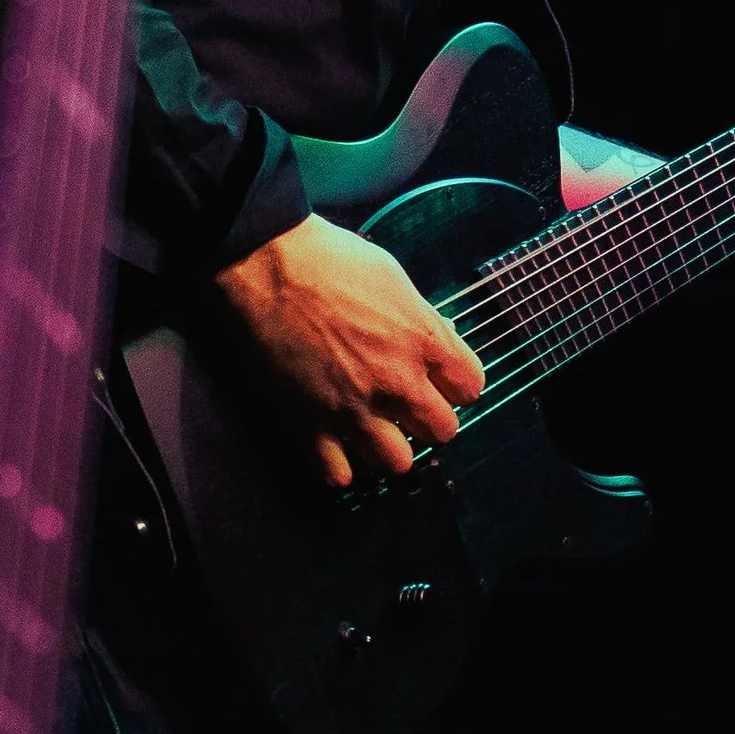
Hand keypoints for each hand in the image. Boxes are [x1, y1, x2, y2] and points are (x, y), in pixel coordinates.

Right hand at [211, 211, 483, 488]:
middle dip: (428, 418)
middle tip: (405, 403)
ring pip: (398, 463)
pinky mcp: (310, 422)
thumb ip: (421, 319)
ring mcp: (353, 407)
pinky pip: (339, 475)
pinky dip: (340, 465)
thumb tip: (438, 341)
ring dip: (388, 446)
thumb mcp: (393, 276)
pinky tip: (336, 444)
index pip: (471, 388)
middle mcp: (395, 381)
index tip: (438, 379)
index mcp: (422, 340)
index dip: (455, 383)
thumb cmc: (327, 259)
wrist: (264, 263)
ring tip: (371, 426)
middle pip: (443, 431)